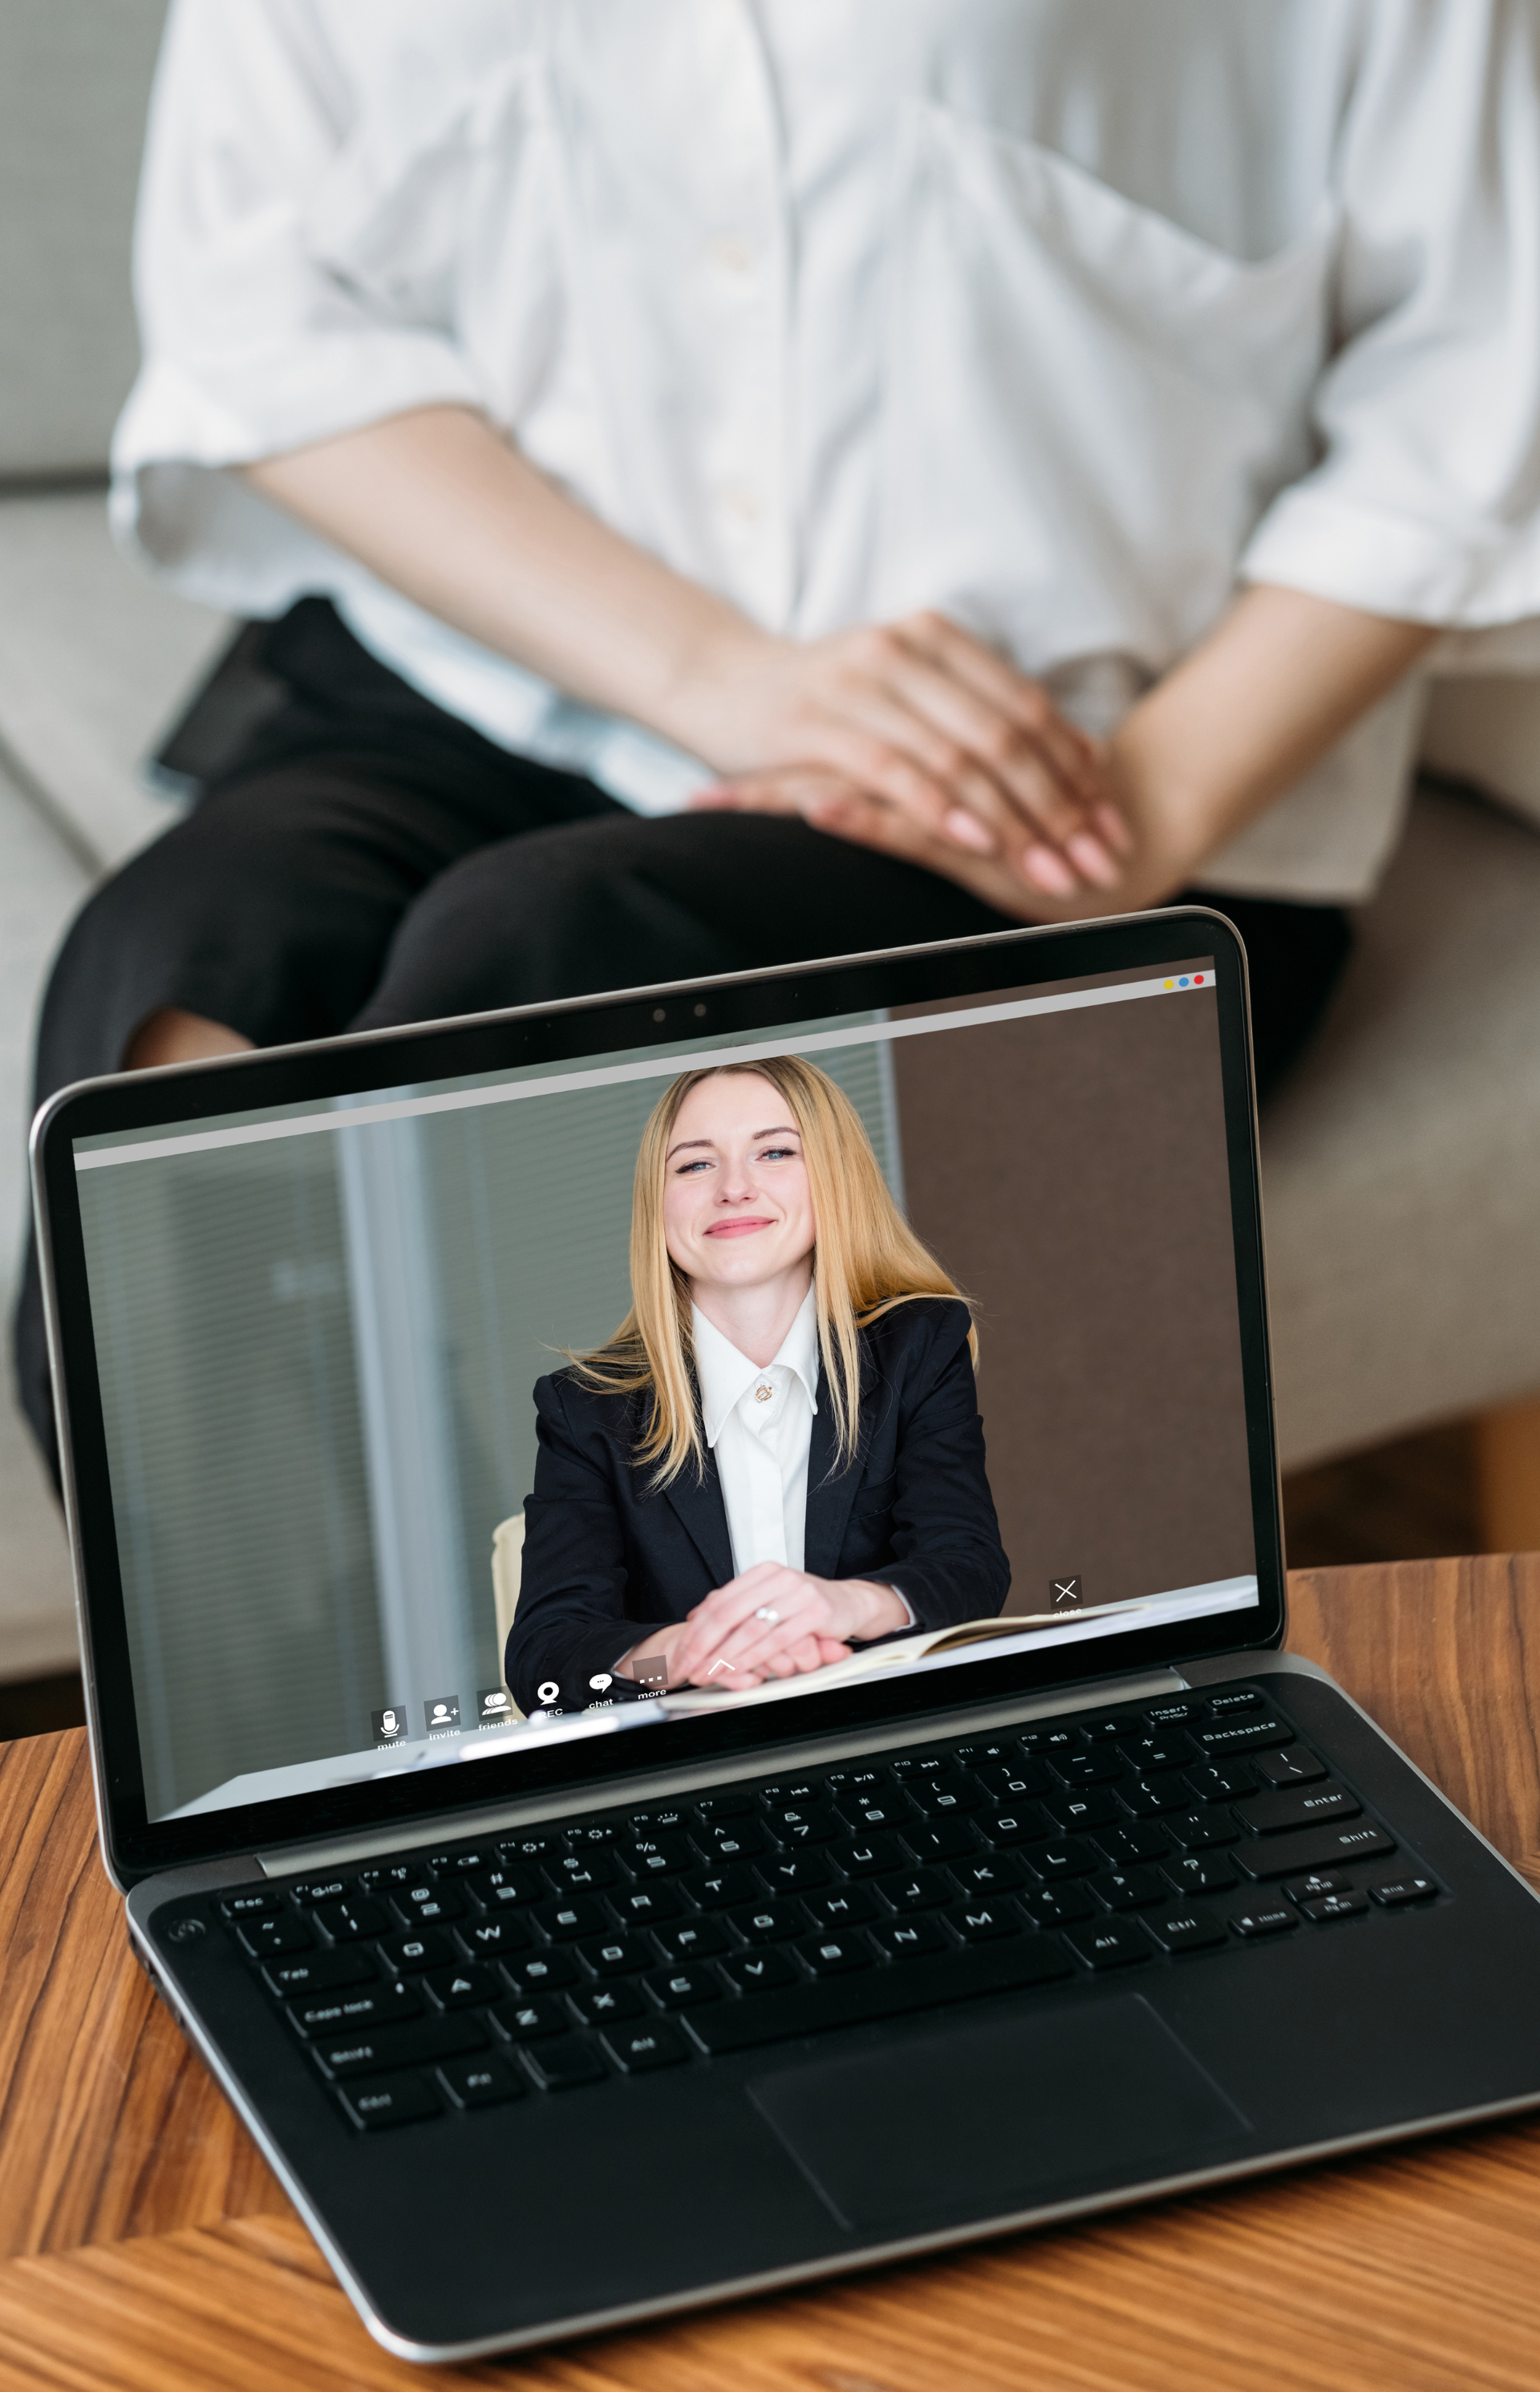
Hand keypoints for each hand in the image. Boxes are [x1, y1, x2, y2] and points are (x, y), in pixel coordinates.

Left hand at [663, 1561, 910, 1688]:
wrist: (849, 1604)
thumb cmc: (804, 1606)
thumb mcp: (767, 1600)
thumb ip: (734, 1605)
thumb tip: (695, 1615)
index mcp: (761, 1573)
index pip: (719, 1602)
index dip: (696, 1630)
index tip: (682, 1654)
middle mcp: (778, 1578)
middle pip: (728, 1613)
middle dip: (703, 1645)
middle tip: (689, 1668)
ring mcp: (798, 1593)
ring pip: (750, 1627)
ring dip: (724, 1655)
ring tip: (708, 1673)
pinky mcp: (815, 1612)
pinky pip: (776, 1639)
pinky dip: (753, 1657)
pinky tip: (739, 1669)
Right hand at [674, 611, 1130, 899]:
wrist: (716, 681)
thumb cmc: (821, 697)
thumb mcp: (906, 690)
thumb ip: (975, 711)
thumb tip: (1072, 753)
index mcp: (935, 637)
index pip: (1027, 706)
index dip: (1074, 768)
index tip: (1109, 821)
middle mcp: (903, 650)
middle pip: (1005, 734)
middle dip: (1058, 806)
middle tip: (1094, 858)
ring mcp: (860, 683)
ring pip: (959, 756)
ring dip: (1012, 821)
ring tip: (1050, 867)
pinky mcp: (817, 723)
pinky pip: (895, 771)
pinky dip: (941, 809)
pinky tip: (976, 841)